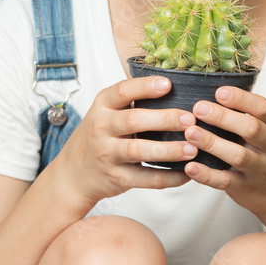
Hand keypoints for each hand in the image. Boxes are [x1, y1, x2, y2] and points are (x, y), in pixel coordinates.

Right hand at [47, 75, 193, 209]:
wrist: (73, 174)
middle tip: (189, 119)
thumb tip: (174, 86)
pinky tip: (187, 172)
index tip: (168, 84)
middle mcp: (101, 128)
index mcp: (102, 107)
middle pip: (132, 120)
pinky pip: (146, 179)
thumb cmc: (99, 136)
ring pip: (138, 151)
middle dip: (163, 119)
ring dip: (167, 150)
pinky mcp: (117, 178)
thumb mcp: (105, 113)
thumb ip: (130, 101)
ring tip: (192, 149)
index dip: (145, 87)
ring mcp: (107, 154)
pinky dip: (169, 177)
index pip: (122, 91)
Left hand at [181, 86, 265, 221]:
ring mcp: (260, 169)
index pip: (263, 108)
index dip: (241, 99)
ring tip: (190, 132)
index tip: (219, 91)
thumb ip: (246, 113)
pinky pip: (225, 181)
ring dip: (212, 143)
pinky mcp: (245, 188)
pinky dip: (207, 175)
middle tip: (198, 108)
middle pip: (251, 129)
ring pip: (238, 156)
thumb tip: (209, 89)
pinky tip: (190, 166)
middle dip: (223, 117)